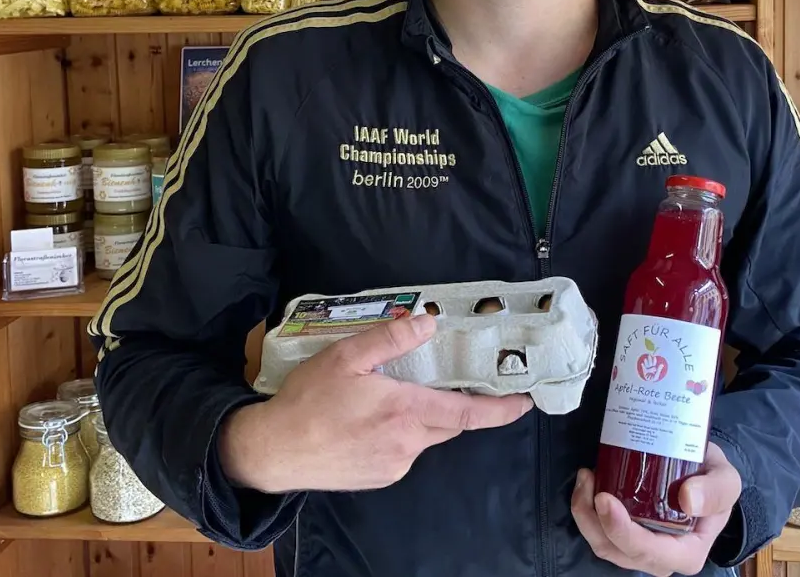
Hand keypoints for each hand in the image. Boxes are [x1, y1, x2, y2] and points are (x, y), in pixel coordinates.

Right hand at [218, 314, 532, 492]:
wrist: (274, 451)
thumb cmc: (307, 401)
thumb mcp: (345, 357)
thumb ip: (389, 339)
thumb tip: (426, 322)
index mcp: (404, 411)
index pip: (466, 411)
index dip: (500, 409)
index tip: (525, 402)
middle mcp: (407, 443)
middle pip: (449, 422)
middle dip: (455, 403)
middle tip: (448, 382)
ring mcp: (395, 464)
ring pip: (425, 436)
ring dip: (420, 417)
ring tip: (386, 399)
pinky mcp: (381, 477)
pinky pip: (404, 451)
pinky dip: (400, 434)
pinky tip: (369, 423)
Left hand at [572, 443, 741, 576]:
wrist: (706, 478)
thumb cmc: (715, 484)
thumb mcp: (727, 481)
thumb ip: (716, 491)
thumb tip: (688, 500)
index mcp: (686, 554)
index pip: (647, 552)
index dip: (621, 530)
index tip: (605, 498)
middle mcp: (659, 559)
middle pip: (616, 550)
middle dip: (593, 519)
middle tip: (588, 479)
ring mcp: (639, 550)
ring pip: (601, 543)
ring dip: (584, 513)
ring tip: (585, 477)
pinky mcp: (624, 536)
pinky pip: (598, 532)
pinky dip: (586, 509)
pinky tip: (588, 482)